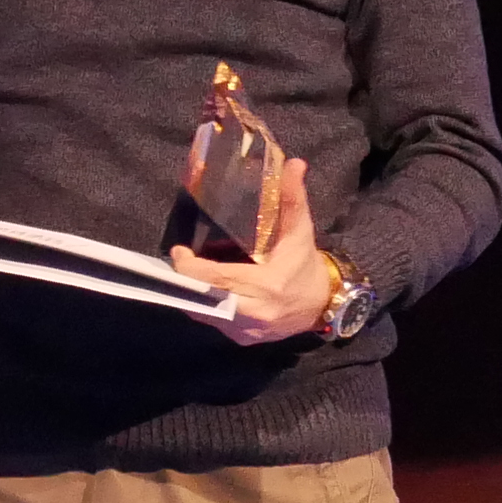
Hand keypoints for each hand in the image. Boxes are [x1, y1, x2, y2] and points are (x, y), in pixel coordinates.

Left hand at [172, 155, 334, 343]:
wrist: (322, 305)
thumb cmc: (306, 265)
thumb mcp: (301, 231)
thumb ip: (292, 198)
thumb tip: (293, 163)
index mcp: (267, 286)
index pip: (217, 280)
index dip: (191, 268)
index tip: (180, 252)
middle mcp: (255, 314)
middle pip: (204, 301)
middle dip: (185, 282)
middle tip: (179, 261)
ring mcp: (247, 331)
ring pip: (204, 314)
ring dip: (191, 294)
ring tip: (186, 273)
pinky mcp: (243, 339)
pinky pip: (213, 322)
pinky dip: (205, 305)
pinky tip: (202, 289)